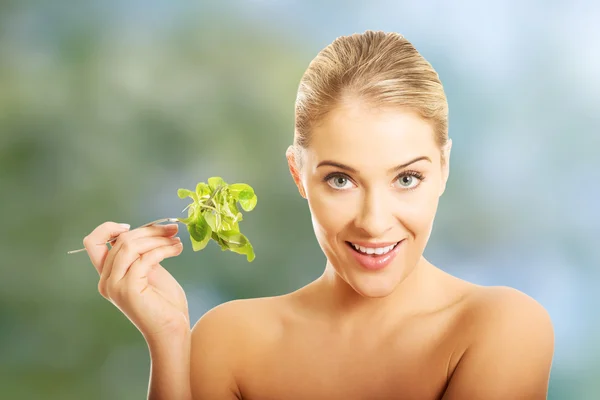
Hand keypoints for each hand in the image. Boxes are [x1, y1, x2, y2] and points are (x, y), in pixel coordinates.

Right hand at [83, 222, 188, 341]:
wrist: (172, 330)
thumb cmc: (164, 302)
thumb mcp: (150, 270)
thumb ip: (141, 253)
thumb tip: (148, 229)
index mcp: (108, 275)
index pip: (93, 242)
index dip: (109, 228)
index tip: (132, 226)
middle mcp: (106, 281)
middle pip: (121, 240)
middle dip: (150, 230)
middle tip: (172, 229)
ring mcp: (115, 286)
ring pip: (130, 245)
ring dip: (158, 238)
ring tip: (176, 240)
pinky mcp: (129, 290)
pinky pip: (145, 258)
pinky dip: (164, 249)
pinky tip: (177, 249)